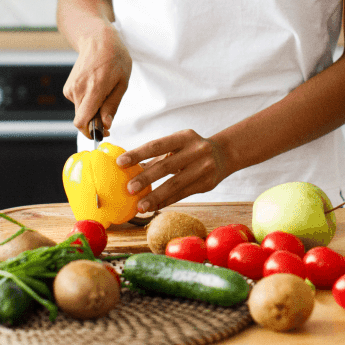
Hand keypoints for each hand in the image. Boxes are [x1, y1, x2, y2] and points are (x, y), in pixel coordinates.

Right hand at [63, 25, 131, 138]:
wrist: (98, 39)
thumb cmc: (115, 58)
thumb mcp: (122, 82)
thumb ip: (112, 105)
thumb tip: (106, 125)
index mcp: (93, 89)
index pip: (82, 122)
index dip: (91, 132)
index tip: (103, 132)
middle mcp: (78, 90)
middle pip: (82, 119)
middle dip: (95, 122)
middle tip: (108, 112)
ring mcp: (70, 88)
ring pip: (80, 112)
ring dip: (92, 110)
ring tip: (103, 91)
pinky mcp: (68, 88)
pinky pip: (78, 103)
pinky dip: (87, 102)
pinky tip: (95, 87)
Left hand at [115, 129, 229, 211]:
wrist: (224, 154)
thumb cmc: (192, 149)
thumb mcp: (178, 144)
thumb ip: (157, 156)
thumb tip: (130, 168)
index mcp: (184, 136)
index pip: (157, 145)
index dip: (138, 154)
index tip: (120, 163)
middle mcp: (196, 150)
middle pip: (166, 166)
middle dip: (146, 178)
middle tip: (129, 189)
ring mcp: (203, 168)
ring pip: (175, 184)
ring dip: (155, 197)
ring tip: (140, 206)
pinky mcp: (207, 184)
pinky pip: (183, 195)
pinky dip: (167, 201)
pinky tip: (154, 207)